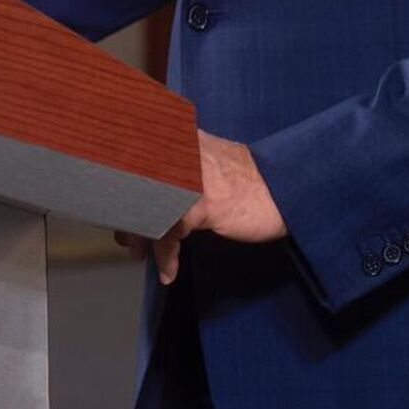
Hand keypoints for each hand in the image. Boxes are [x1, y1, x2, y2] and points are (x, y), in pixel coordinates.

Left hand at [115, 130, 285, 285]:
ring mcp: (189, 175)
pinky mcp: (201, 201)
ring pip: (148, 207)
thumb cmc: (246, 181)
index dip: (124, 190)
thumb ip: (178, 172)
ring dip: (142, 235)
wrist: (286, 186)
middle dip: (127, 214)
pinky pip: (171, 232)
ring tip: (141, 253)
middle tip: (129, 239)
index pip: (136, 159)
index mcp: (181, 138)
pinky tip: (169, 269)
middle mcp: (180, 150)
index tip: (122, 214)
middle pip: (134, 183)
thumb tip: (144, 197)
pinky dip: (166, 255)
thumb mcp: (207, 166)